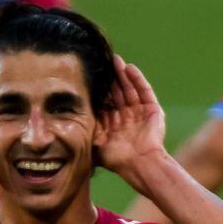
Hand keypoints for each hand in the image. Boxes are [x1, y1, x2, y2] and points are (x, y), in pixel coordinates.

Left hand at [96, 56, 166, 182]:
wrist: (139, 163)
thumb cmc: (117, 158)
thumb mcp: (96, 145)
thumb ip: (87, 132)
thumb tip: (70, 122)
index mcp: (113, 125)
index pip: (105, 103)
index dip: (98, 91)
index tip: (89, 77)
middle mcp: (126, 117)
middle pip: (117, 93)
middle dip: (111, 79)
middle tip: (102, 63)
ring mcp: (139, 113)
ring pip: (129, 89)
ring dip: (122, 75)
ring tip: (115, 60)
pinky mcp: (152, 110)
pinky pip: (144, 91)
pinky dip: (137, 79)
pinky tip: (129, 68)